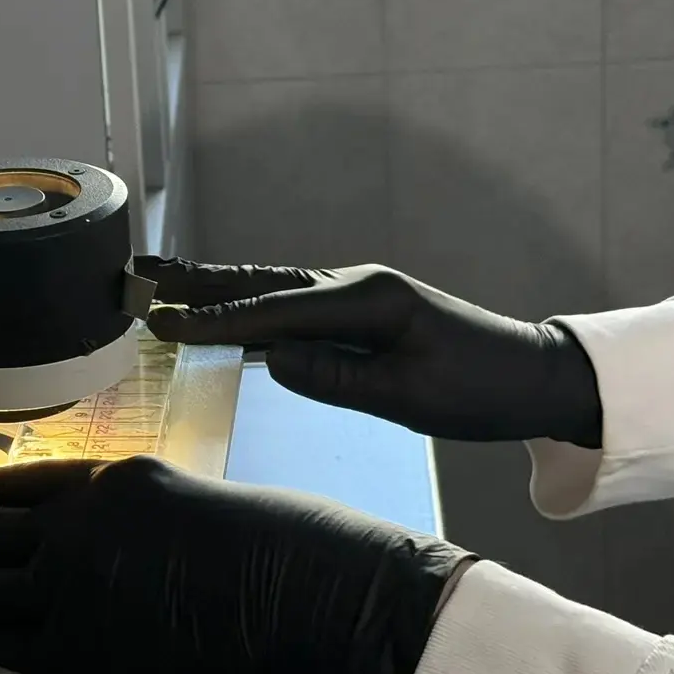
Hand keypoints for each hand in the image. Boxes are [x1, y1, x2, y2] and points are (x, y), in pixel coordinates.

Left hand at [0, 457, 472, 673]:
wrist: (295, 599)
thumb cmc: (270, 549)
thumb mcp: (184, 506)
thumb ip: (127, 525)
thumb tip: (91, 557)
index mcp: (107, 481)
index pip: (13, 485)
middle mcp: (76, 527)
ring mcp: (70, 590)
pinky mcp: (79, 651)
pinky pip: (11, 653)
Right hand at [135, 258, 603, 447]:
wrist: (532, 375)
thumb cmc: (479, 390)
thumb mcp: (408, 398)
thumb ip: (337, 379)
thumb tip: (272, 360)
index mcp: (369, 301)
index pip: (275, 312)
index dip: (214, 319)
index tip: (162, 323)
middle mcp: (358, 286)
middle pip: (263, 284)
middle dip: (199, 282)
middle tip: (141, 274)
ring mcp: (360, 295)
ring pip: (274, 290)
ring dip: (219, 288)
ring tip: (165, 283)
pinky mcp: (363, 312)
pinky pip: (294, 306)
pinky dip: (252, 306)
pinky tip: (225, 310)